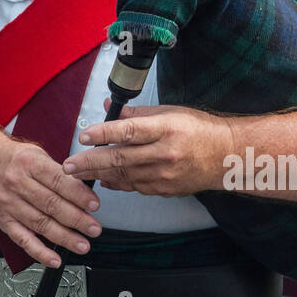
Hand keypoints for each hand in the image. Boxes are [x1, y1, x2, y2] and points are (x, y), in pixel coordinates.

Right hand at [0, 136, 102, 267]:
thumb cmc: (14, 160)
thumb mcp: (37, 154)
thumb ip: (59, 172)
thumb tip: (85, 192)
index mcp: (29, 164)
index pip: (58, 181)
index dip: (78, 195)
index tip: (94, 205)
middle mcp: (17, 184)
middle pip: (51, 205)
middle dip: (76, 219)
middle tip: (94, 229)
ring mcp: (8, 204)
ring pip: (40, 224)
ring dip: (64, 237)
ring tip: (82, 245)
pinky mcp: (3, 221)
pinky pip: (23, 240)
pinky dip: (40, 252)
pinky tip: (54, 259)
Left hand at [62, 102, 234, 194]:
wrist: (227, 157)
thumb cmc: (199, 130)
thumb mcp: (170, 113)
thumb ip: (137, 113)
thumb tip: (109, 107)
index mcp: (167, 128)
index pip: (130, 130)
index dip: (104, 133)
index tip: (84, 135)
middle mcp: (165, 153)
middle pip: (121, 158)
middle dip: (91, 162)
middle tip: (69, 165)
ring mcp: (165, 174)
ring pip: (124, 175)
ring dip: (99, 174)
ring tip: (77, 173)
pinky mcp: (165, 189)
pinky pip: (135, 187)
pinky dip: (117, 183)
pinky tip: (104, 180)